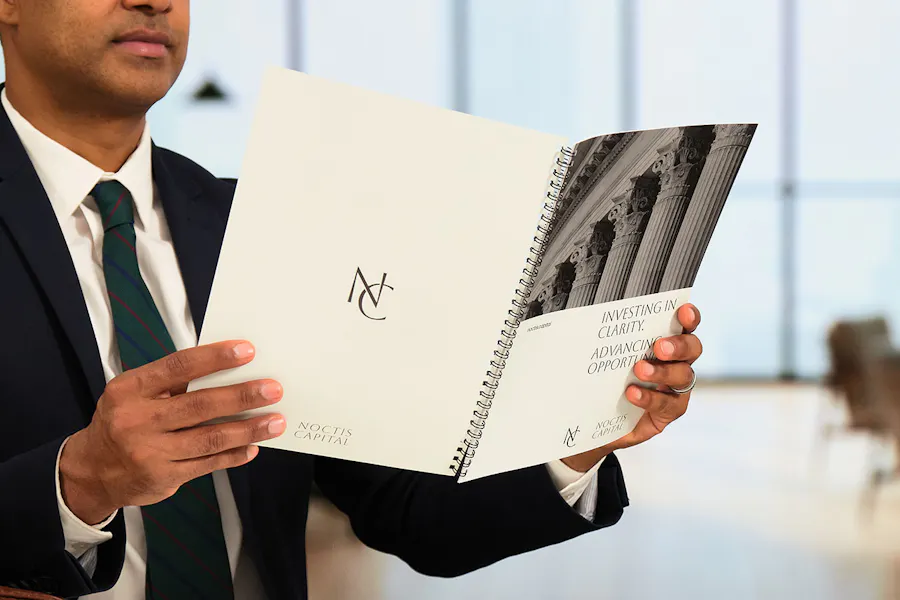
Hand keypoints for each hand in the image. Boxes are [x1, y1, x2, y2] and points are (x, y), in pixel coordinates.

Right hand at [59, 340, 285, 524]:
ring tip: (275, 421)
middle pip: (200, 405)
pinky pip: (208, 464)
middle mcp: (138, 420)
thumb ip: (172, 382)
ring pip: (210, 438)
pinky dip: (234, 455)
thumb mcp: (134, 393)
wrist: (93, 471)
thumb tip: (227, 369)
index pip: (179, 367)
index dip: (215, 358)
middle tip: (272, 389)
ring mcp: (151, 453)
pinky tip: (253, 446)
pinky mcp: (164, 477)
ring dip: (248, 429)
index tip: (247, 351)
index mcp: (130, 390)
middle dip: (242, 396)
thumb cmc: (123, 421)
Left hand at [561, 303, 701, 471]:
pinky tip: (632, 394)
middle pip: (692, 348)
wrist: (594, 415)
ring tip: (639, 370)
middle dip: (679, 345)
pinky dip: (650, 398)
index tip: (683, 311)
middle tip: (659, 346)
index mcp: (664, 341)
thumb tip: (586, 319)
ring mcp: (675, 388)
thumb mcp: (603, 355)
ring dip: (662, 372)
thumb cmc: (602, 378)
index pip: (684, 324)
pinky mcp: (668, 412)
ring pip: (683, 376)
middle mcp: (676, 362)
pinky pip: (667, 404)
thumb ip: (607, 339)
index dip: (689, 317)